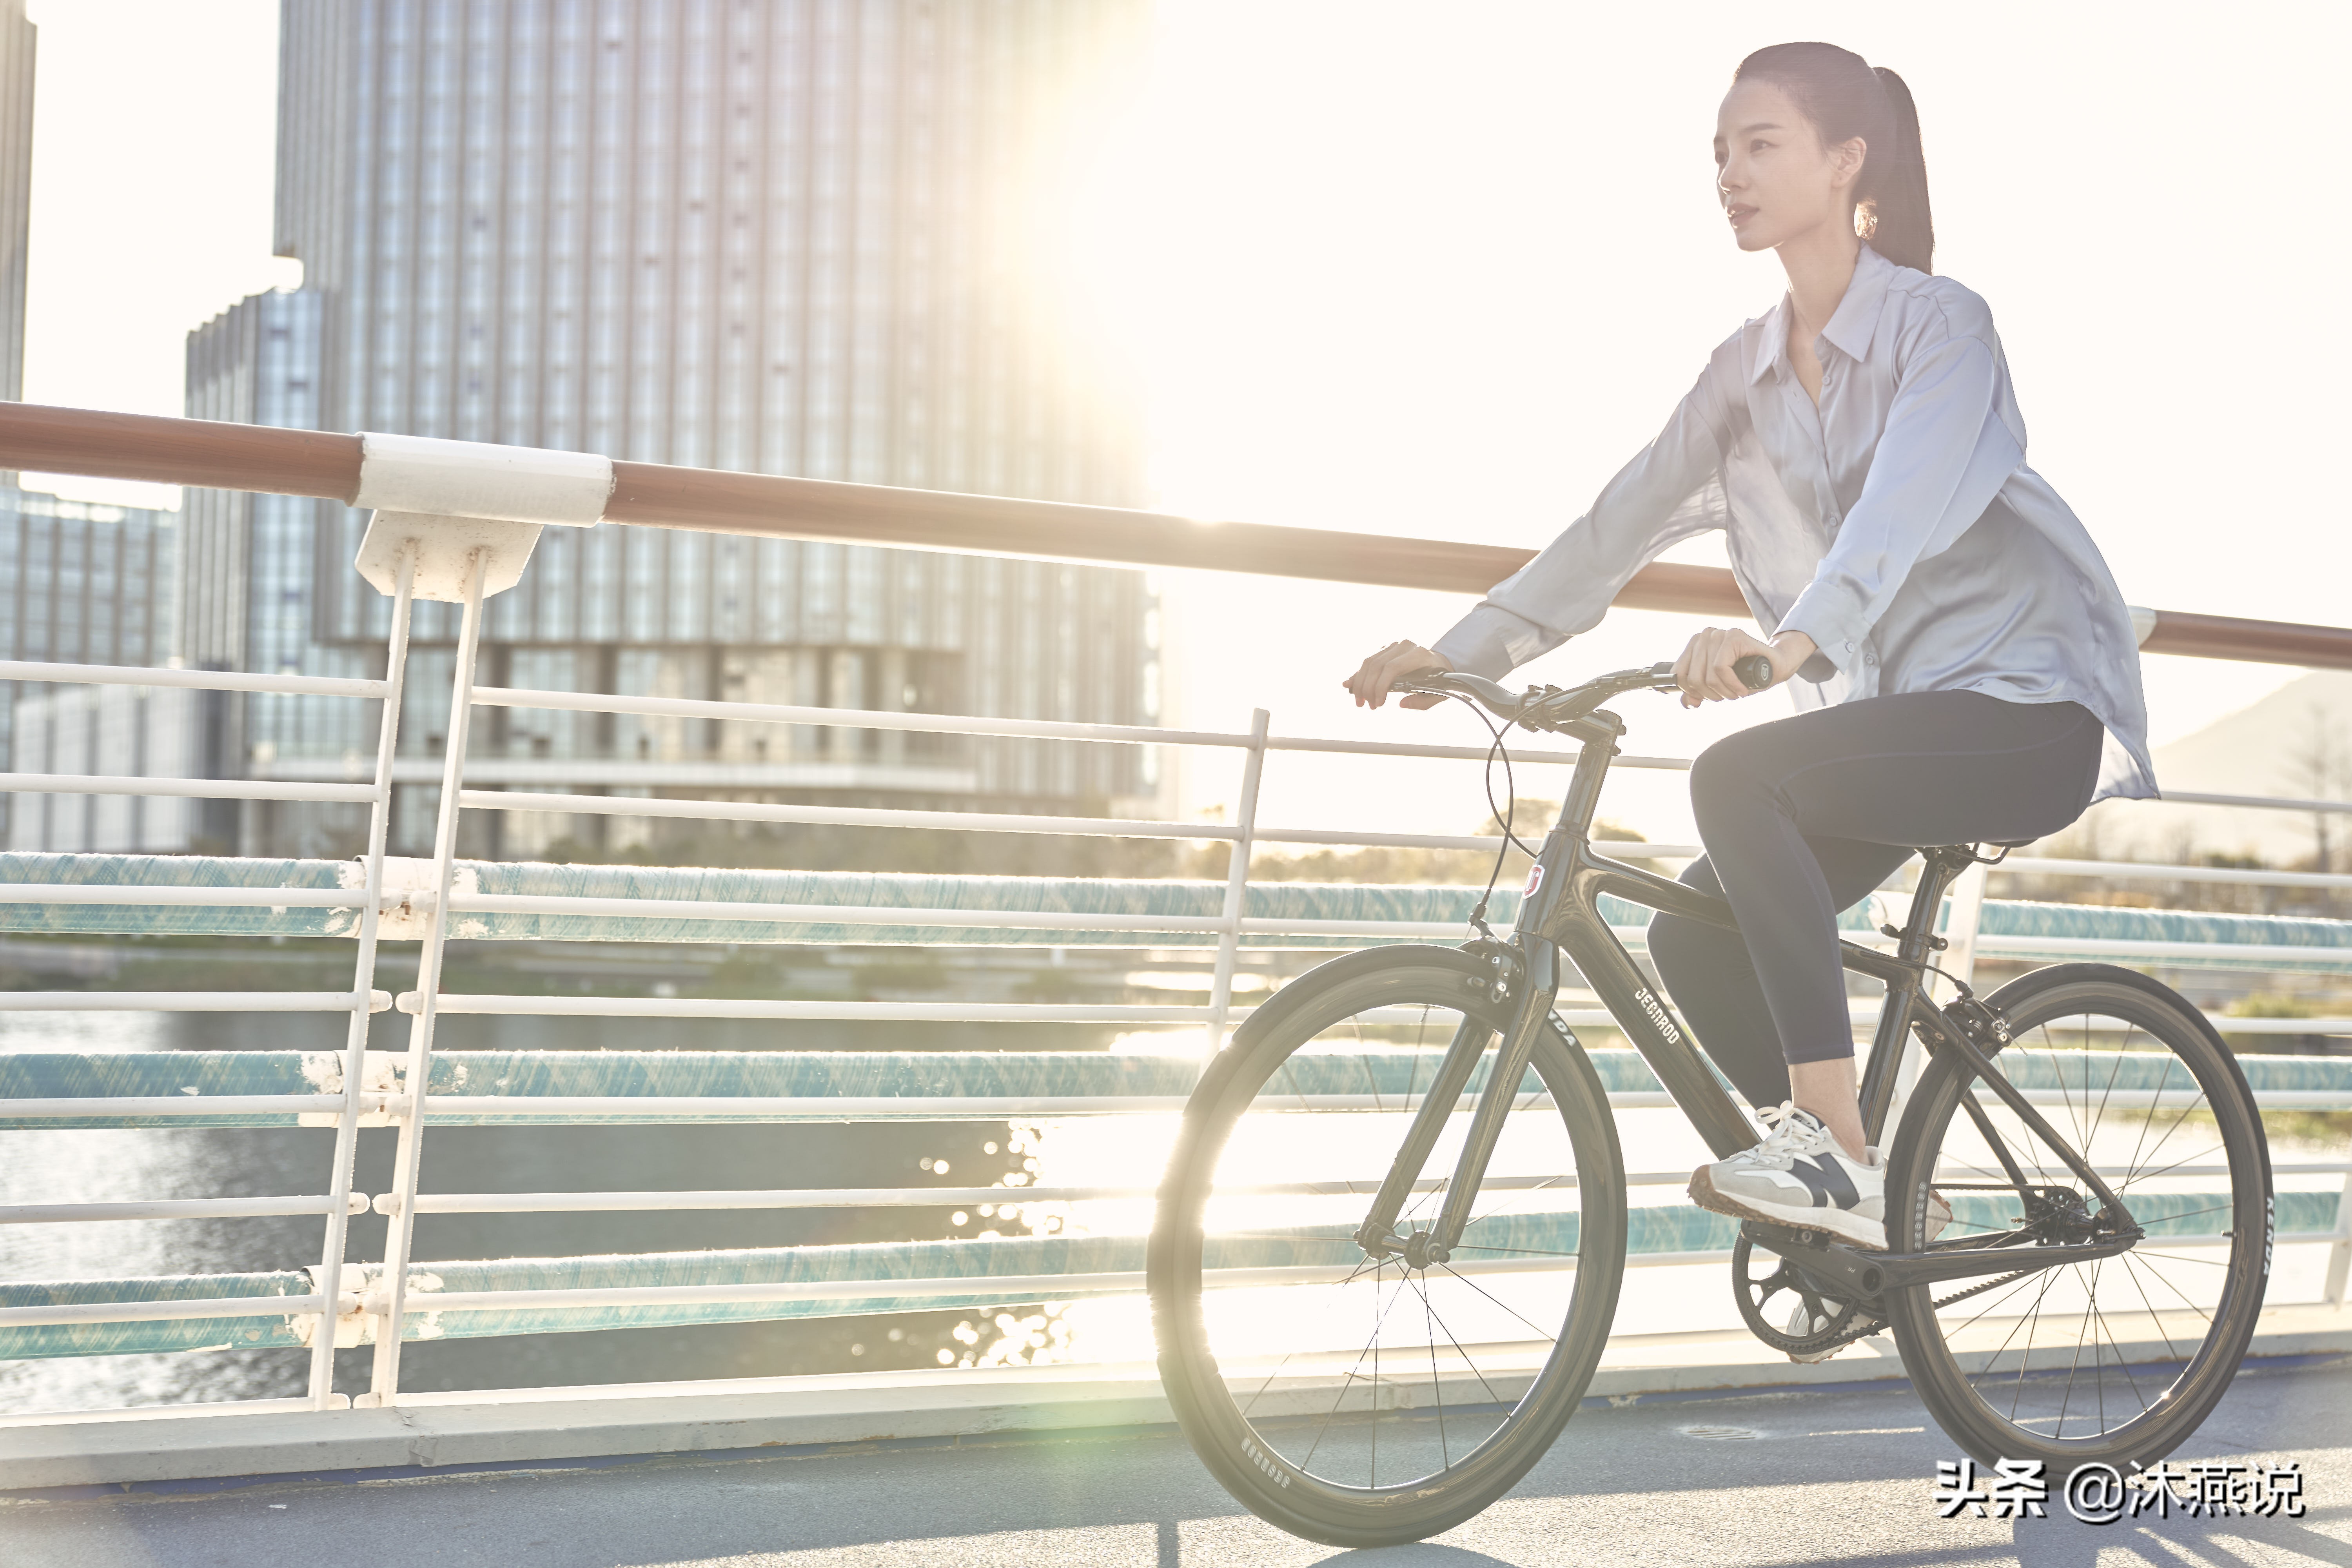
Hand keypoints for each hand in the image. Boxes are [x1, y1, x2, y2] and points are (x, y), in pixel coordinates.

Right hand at [1344, 640, 1452, 709]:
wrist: (1440, 663)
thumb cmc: (1439, 680)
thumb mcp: (1438, 694)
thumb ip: (1422, 701)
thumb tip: (1402, 704)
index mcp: (1419, 654)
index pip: (1391, 667)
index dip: (1380, 686)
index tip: (1378, 703)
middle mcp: (1405, 646)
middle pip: (1377, 665)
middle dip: (1367, 688)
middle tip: (1365, 705)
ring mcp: (1394, 645)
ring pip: (1369, 662)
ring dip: (1360, 683)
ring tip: (1359, 701)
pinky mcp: (1386, 648)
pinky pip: (1368, 661)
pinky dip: (1358, 674)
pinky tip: (1350, 685)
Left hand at [1672, 627, 1814, 707]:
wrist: (1775, 668)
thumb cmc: (1746, 676)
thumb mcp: (1717, 687)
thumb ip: (1698, 694)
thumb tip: (1688, 703)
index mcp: (1696, 644)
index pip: (1679, 673)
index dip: (1691, 691)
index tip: (1707, 697)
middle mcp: (1705, 636)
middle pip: (1692, 678)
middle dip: (1710, 694)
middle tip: (1727, 695)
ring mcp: (1719, 634)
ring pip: (1707, 676)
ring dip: (1724, 692)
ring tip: (1736, 692)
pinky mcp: (1733, 636)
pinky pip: (1721, 669)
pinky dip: (1732, 685)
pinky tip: (1742, 689)